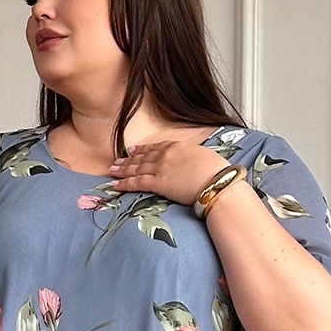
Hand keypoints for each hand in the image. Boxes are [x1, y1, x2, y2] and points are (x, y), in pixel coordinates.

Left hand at [108, 139, 228, 206]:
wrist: (217, 182)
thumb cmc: (217, 173)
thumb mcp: (204, 158)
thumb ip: (192, 158)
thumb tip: (193, 163)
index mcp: (178, 146)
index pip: (155, 148)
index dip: (142, 150)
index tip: (133, 151)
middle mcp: (166, 154)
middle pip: (142, 157)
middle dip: (128, 160)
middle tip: (117, 162)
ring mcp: (161, 167)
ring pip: (136, 168)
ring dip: (123, 170)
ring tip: (112, 171)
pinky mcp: (158, 182)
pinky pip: (136, 182)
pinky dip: (124, 183)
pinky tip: (115, 185)